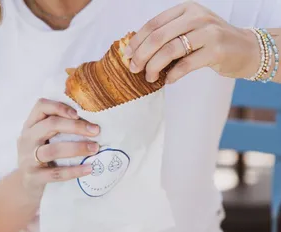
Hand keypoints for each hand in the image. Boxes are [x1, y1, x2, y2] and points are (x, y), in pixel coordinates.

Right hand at [17, 98, 99, 198]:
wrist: (26, 186)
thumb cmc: (43, 158)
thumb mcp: (45, 139)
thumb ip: (60, 129)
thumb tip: (92, 123)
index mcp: (31, 125)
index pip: (41, 106)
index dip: (60, 107)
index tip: (79, 113)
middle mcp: (27, 139)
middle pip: (50, 125)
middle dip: (76, 126)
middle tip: (96, 130)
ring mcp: (28, 158)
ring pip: (53, 149)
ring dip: (77, 148)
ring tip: (95, 148)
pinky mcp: (33, 177)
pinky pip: (56, 173)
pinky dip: (74, 171)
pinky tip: (89, 169)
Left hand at [125, 1, 259, 82]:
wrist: (245, 48)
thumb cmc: (211, 43)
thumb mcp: (190, 31)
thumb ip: (169, 36)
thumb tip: (139, 52)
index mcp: (186, 9)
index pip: (153, 24)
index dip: (136, 41)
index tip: (127, 56)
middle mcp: (196, 16)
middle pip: (158, 37)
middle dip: (141, 56)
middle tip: (134, 70)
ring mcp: (208, 32)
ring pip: (170, 50)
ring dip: (154, 67)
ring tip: (150, 78)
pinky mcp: (216, 50)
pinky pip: (186, 65)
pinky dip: (173, 75)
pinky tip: (168, 81)